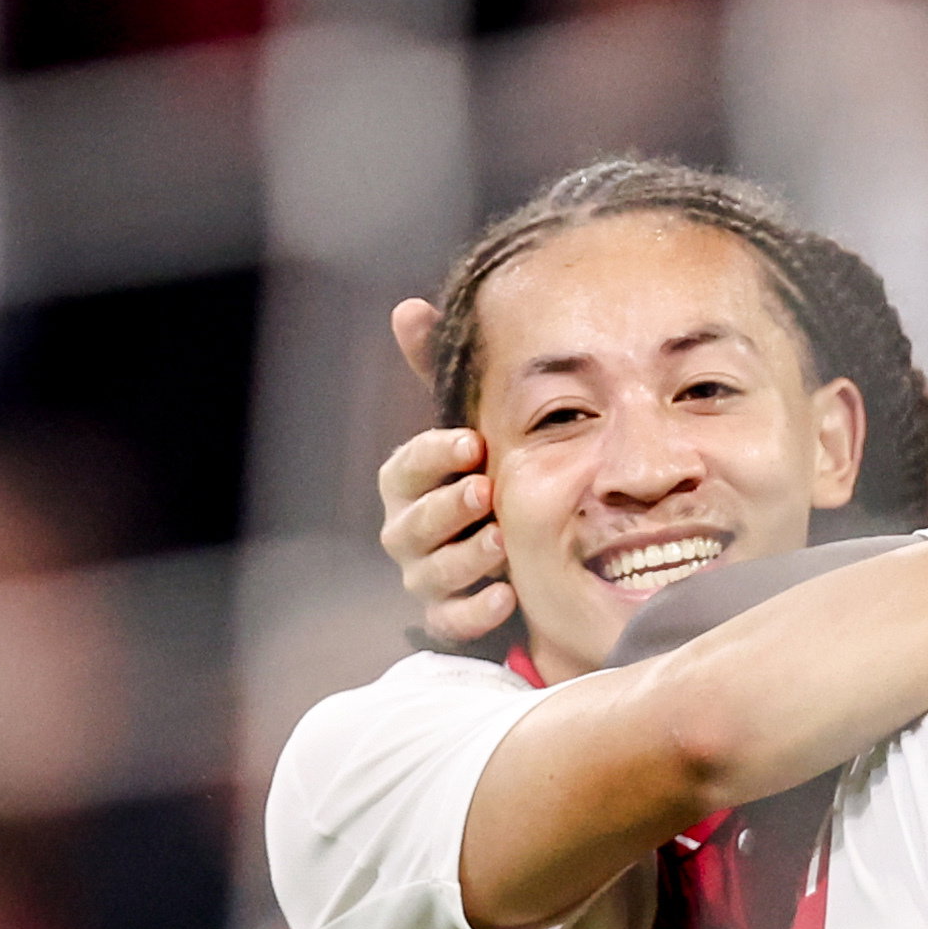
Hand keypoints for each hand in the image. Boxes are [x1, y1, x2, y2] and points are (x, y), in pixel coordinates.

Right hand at [378, 300, 512, 646]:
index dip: (432, 455)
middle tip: (485, 491)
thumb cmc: (485, 477)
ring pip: (429, 574)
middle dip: (447, 508)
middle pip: (410, 525)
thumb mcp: (471, 426)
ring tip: (503, 542)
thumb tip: (407, 308)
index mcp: (408, 486)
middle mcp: (407, 533)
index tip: (471, 441)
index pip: (404, 469)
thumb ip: (439, 373)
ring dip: (465, 557)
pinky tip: (506, 596)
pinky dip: (475, 611)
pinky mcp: (451, 616)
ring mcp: (425, 577)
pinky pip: (452, 621)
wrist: (524, 552)